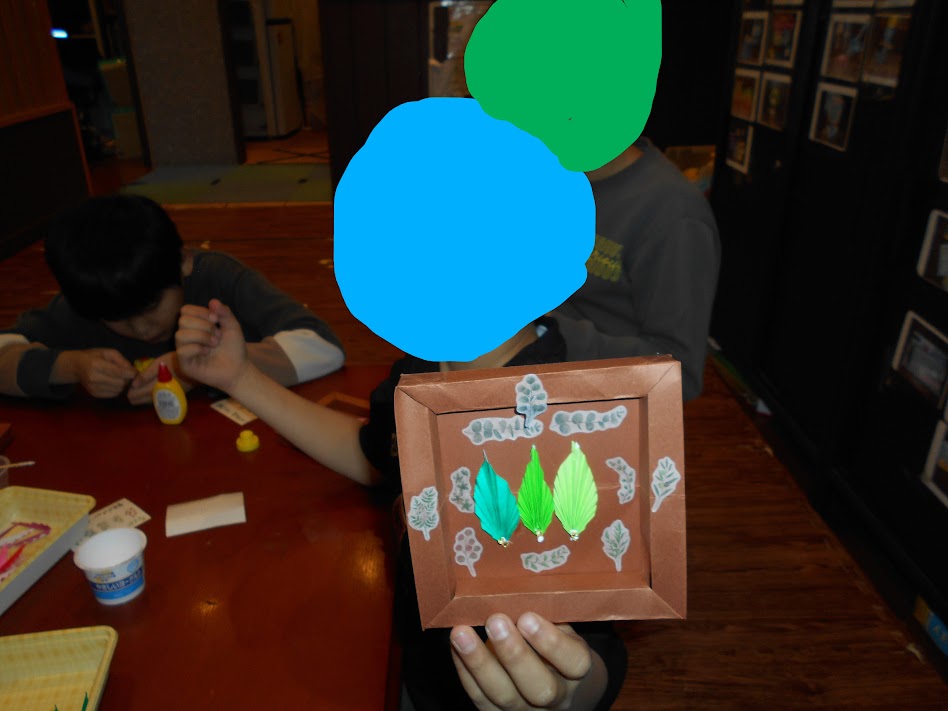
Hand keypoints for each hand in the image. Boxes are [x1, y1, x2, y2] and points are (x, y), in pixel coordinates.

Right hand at [54, 348, 136, 398]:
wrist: (76, 366)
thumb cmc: (94, 356)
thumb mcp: (108, 352)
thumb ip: (122, 360)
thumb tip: (133, 371)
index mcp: (96, 364)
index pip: (118, 372)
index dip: (130, 373)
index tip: (136, 372)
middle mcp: (93, 377)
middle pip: (120, 383)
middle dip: (127, 379)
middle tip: (128, 374)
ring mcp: (93, 387)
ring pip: (118, 390)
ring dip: (123, 385)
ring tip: (120, 378)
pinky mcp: (94, 394)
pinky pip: (113, 394)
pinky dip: (117, 389)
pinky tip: (114, 383)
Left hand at [126, 352, 193, 405]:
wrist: (196, 364)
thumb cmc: (176, 361)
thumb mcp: (159, 363)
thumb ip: (146, 375)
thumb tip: (133, 385)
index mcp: (156, 386)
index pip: (138, 394)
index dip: (131, 392)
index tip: (127, 390)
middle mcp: (162, 394)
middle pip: (144, 400)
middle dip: (136, 397)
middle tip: (131, 393)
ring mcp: (170, 397)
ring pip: (152, 402)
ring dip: (144, 398)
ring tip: (139, 394)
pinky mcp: (175, 396)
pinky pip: (160, 400)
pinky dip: (153, 398)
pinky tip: (152, 394)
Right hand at [175, 299, 247, 392]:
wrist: (238, 369)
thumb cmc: (233, 348)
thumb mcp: (232, 326)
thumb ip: (224, 313)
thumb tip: (212, 301)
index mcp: (195, 326)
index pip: (186, 310)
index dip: (201, 311)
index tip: (216, 319)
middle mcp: (187, 336)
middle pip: (183, 320)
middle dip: (204, 325)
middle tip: (217, 336)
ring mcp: (184, 350)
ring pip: (180, 335)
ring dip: (202, 337)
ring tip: (214, 344)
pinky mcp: (184, 364)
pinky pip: (182, 350)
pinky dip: (197, 348)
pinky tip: (207, 352)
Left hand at [450, 612, 605, 710]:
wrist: (560, 684)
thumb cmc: (557, 642)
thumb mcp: (562, 626)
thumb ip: (547, 613)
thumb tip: (519, 582)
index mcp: (577, 669)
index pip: (573, 662)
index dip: (551, 642)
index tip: (527, 617)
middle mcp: (557, 696)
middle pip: (539, 687)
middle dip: (514, 655)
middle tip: (495, 621)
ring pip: (504, 697)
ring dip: (479, 664)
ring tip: (461, 633)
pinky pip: (481, 699)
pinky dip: (465, 672)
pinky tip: (456, 647)